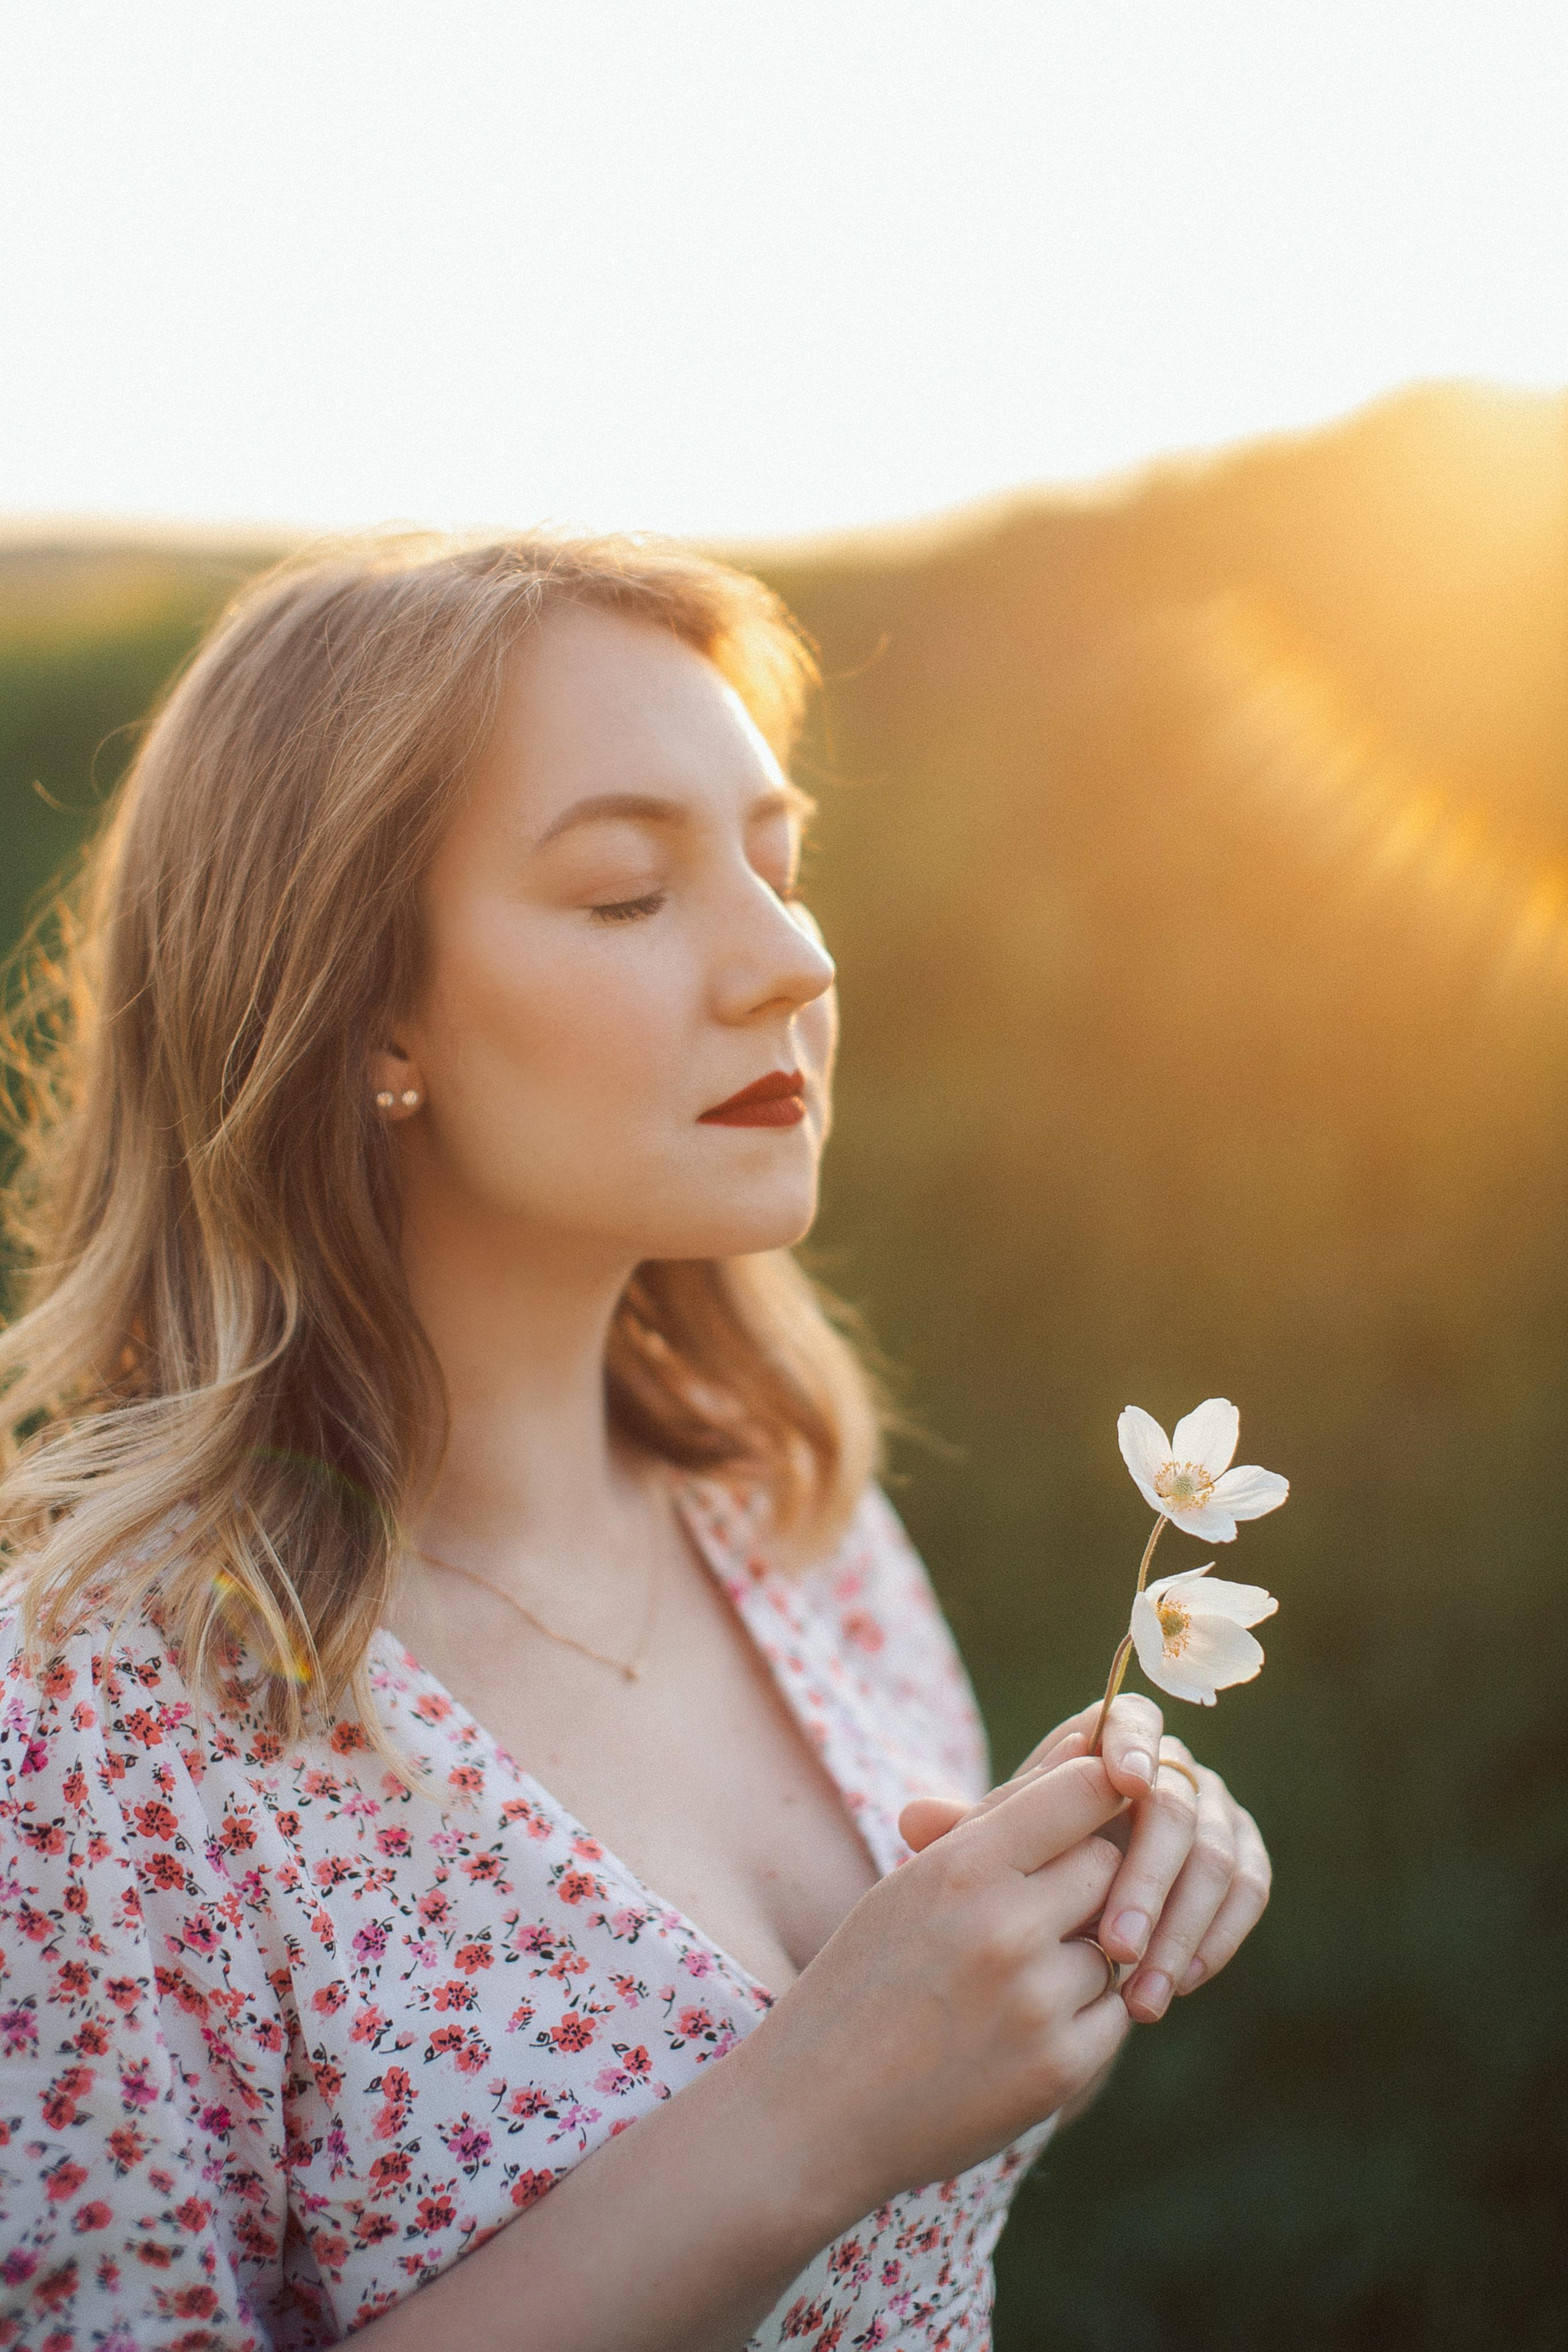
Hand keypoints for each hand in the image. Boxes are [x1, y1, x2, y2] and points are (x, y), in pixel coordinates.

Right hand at [734, 1756, 1133, 2216]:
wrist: (813, 2114)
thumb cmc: (862, 1983)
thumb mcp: (911, 1888)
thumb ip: (996, 1826)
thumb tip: (1089, 1749)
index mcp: (960, 1867)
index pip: (1081, 1791)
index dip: (1098, 1791)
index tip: (1094, 1801)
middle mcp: (1005, 1926)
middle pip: (1107, 1866)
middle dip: (1083, 1882)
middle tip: (1034, 1913)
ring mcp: (1037, 2002)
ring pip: (1113, 1945)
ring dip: (1079, 1958)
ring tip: (1009, 1988)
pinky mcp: (1060, 2069)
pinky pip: (1112, 2015)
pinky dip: (1082, 2020)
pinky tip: (1019, 2034)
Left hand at [900, 1695, 1271, 2024]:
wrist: (1072, 1920)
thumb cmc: (1019, 1876)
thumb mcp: (989, 1857)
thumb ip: (966, 1835)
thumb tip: (913, 1819)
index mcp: (1112, 1742)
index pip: (1132, 1718)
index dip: (1132, 1741)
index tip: (1123, 1780)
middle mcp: (1171, 1767)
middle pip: (1176, 1805)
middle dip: (1147, 1880)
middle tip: (1115, 1947)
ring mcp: (1216, 1811)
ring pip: (1218, 1856)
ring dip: (1181, 1928)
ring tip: (1141, 1997)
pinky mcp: (1244, 1860)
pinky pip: (1248, 1890)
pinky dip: (1215, 1937)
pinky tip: (1176, 1985)